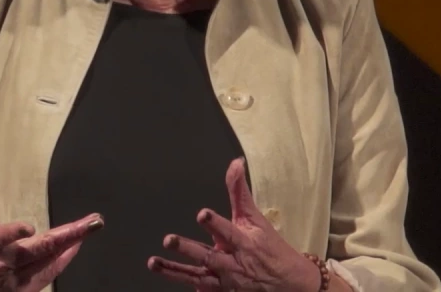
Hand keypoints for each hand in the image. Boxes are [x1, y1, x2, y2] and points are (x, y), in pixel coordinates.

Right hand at [0, 169, 103, 291]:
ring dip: (71, 244)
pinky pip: (49, 273)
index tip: (28, 227)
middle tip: (92, 222)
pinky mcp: (25, 290)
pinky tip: (77, 244)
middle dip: (68, 236)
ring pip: (48, 261)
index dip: (14, 233)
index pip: (1, 237)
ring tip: (90, 227)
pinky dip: (64, 259)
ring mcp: (16, 279)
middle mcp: (4, 263)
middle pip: (39, 250)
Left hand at [146, 158, 321, 291]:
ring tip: (153, 263)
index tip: (202, 214)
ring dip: (175, 272)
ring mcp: (226, 282)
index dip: (215, 223)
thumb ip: (239, 192)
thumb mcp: (255, 218)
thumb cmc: (268, 247)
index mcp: (244, 242)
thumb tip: (236, 161)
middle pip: (208, 257)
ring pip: (198, 277)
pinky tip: (169, 280)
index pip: (228, 231)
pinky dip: (192, 289)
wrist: (287, 284)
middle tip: (169, 239)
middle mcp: (234, 263)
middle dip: (188, 249)